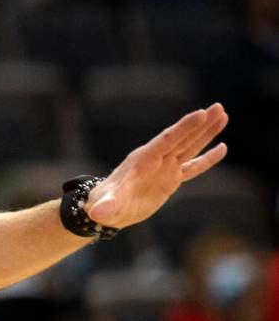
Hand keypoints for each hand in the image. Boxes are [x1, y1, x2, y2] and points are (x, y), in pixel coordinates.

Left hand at [85, 103, 227, 228]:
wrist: (106, 209)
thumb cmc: (103, 205)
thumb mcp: (105, 207)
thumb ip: (105, 207)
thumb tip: (97, 213)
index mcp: (142, 160)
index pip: (166, 140)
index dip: (183, 128)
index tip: (201, 113)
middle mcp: (155, 160)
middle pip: (182, 139)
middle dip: (200, 124)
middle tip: (218, 107)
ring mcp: (164, 168)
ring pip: (190, 148)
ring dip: (206, 133)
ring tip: (222, 115)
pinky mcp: (170, 180)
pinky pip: (193, 167)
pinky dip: (207, 159)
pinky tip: (222, 148)